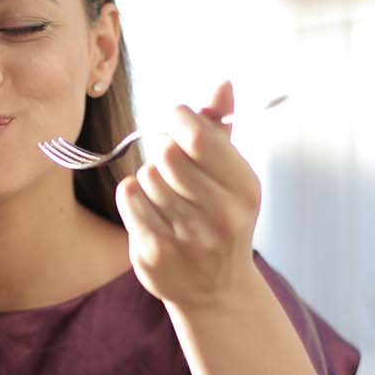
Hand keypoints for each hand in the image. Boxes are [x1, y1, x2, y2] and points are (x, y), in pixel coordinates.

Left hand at [115, 81, 261, 311]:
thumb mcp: (232, 175)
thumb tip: (222, 84)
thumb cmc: (222, 218)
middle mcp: (221, 216)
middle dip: (165, 152)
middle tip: (173, 166)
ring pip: (146, 175)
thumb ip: (222, 128)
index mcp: (245, 189)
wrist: (216, 290)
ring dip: (151, 178)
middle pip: (167, 154)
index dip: (179, 118)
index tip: (177, 120)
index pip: (198, 136)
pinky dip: (134, 197)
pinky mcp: (154, 252)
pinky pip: (129, 197)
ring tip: (168, 197)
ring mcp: (187, 238)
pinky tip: (151, 211)